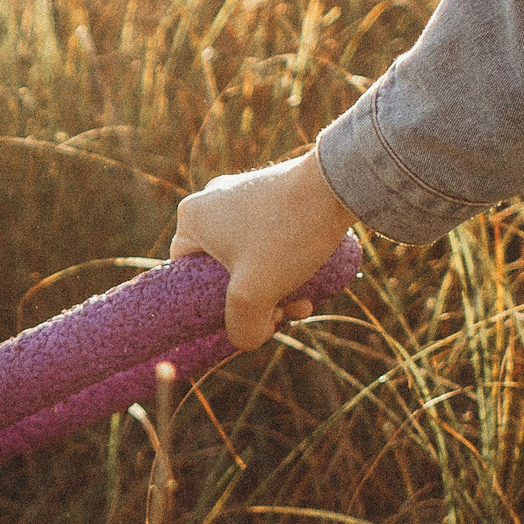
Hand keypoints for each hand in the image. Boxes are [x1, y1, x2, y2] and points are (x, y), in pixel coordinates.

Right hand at [169, 144, 358, 350]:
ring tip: (305, 299)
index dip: (212, 305)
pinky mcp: (273, 191)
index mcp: (191, 217)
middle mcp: (211, 200)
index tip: (246, 315)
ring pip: (252, 258)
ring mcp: (243, 193)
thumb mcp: (253, 296)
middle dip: (255, 299)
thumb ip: (241, 329)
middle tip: (282, 313)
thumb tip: (246, 338)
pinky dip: (287, 261)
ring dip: (276, 286)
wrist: (338, 185)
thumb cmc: (287, 236)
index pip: (184, 276)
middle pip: (223, 271)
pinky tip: (313, 275)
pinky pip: (270, 238)